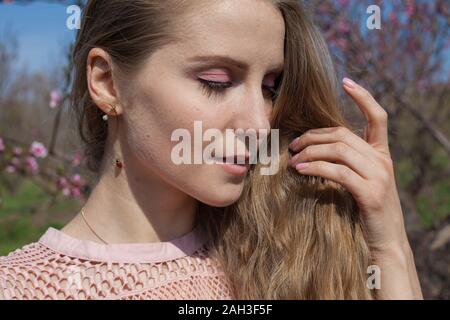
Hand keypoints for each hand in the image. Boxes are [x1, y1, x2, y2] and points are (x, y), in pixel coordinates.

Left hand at [288, 77, 406, 252]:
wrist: (385, 243)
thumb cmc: (365, 211)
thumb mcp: (359, 182)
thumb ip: (344, 163)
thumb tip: (312, 150)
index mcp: (381, 155)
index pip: (378, 118)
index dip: (364, 97)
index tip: (347, 82)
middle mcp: (383, 161)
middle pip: (343, 135)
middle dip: (313, 137)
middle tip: (293, 146)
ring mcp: (379, 176)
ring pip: (339, 150)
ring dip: (310, 152)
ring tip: (293, 160)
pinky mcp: (370, 192)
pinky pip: (338, 172)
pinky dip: (316, 168)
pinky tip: (300, 170)